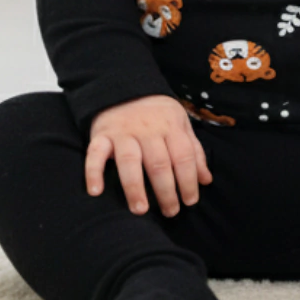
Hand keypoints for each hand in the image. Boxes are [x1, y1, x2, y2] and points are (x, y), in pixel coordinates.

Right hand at [85, 95, 211, 216]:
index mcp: (171, 126)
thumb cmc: (157, 113)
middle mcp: (147, 130)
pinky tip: (96, 191)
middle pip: (159, 164)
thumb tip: (206, 180)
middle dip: (166, 191)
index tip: (190, 201)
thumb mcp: (181, 123)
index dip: (189, 181)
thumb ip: (194, 151)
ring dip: (135, 188)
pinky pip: (95, 154)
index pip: (183, 157)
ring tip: (140, 210)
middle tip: (170, 213)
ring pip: (130, 162)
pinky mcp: (101, 134)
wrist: (124, 86)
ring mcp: (123, 132)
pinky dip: (93, 172)